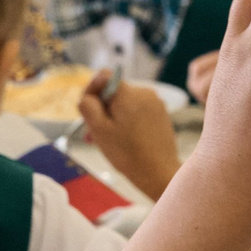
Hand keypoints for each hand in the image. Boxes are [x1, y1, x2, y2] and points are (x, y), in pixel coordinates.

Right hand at [79, 74, 180, 199]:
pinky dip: (128, 121)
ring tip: (107, 140)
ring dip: (114, 118)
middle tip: (94, 133)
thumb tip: (89, 94)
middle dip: (102, 110)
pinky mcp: (161, 114)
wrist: (158, 172)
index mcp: (128, 93)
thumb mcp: (98, 129)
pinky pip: (138, 112)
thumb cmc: (126, 153)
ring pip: (126, 104)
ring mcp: (155, 103)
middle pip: (115, 93)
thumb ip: (88, 105)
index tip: (89, 111)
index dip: (92, 91)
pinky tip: (124, 140)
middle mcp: (144, 92)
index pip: (104, 77)